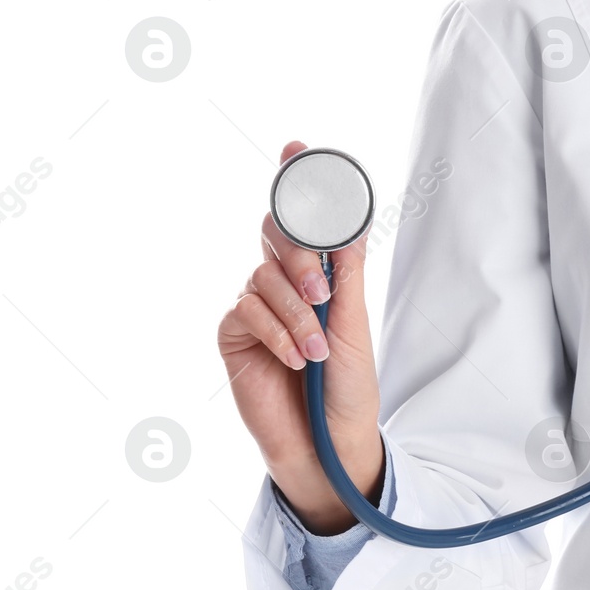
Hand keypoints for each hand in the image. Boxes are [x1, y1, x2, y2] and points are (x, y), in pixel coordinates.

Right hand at [217, 140, 382, 534]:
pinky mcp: (234, 333)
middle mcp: (285, 282)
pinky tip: (292, 360)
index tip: (296, 147)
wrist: (329, 441)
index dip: (298, 182)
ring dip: (295, 313)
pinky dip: (275, 333)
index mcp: (320, 274)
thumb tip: (348, 219)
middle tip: (322, 293)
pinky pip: (246, 311)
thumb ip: (345, 272)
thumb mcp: (355, 324)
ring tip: (315, 350)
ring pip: (265, 277)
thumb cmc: (347, 387)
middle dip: (301, 257)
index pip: (306, 220)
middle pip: (278, 235)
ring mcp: (256, 306)